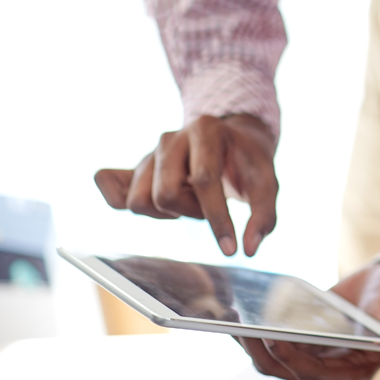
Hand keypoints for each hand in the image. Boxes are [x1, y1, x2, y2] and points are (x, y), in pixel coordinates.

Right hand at [94, 114, 277, 255]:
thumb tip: (250, 249)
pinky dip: (126, 204)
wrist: (232, 141)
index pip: (204, 180)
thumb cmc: (248, 163)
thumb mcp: (267, 181)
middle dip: (192, 212)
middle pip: (166, 194)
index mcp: (206, 130)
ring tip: (189, 201)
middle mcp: (172, 137)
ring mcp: (149, 152)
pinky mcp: (135, 169)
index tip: (230, 249)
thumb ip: (264, 214)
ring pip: (139, 201)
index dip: (218, 219)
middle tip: (208, 206)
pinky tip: (159, 206)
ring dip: (167, 214)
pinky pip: (112, 192)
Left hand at [238, 262, 379, 379]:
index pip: (314, 373)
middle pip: (285, 370)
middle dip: (260, 350)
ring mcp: (316, 353)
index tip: (272, 336)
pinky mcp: (306, 335)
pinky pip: (275, 338)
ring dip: (251, 343)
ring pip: (273, 358)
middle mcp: (332, 369)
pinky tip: (240, 309)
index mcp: (357, 373)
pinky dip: (257, 328)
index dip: (290, 358)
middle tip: (239, 323)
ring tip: (231, 317)